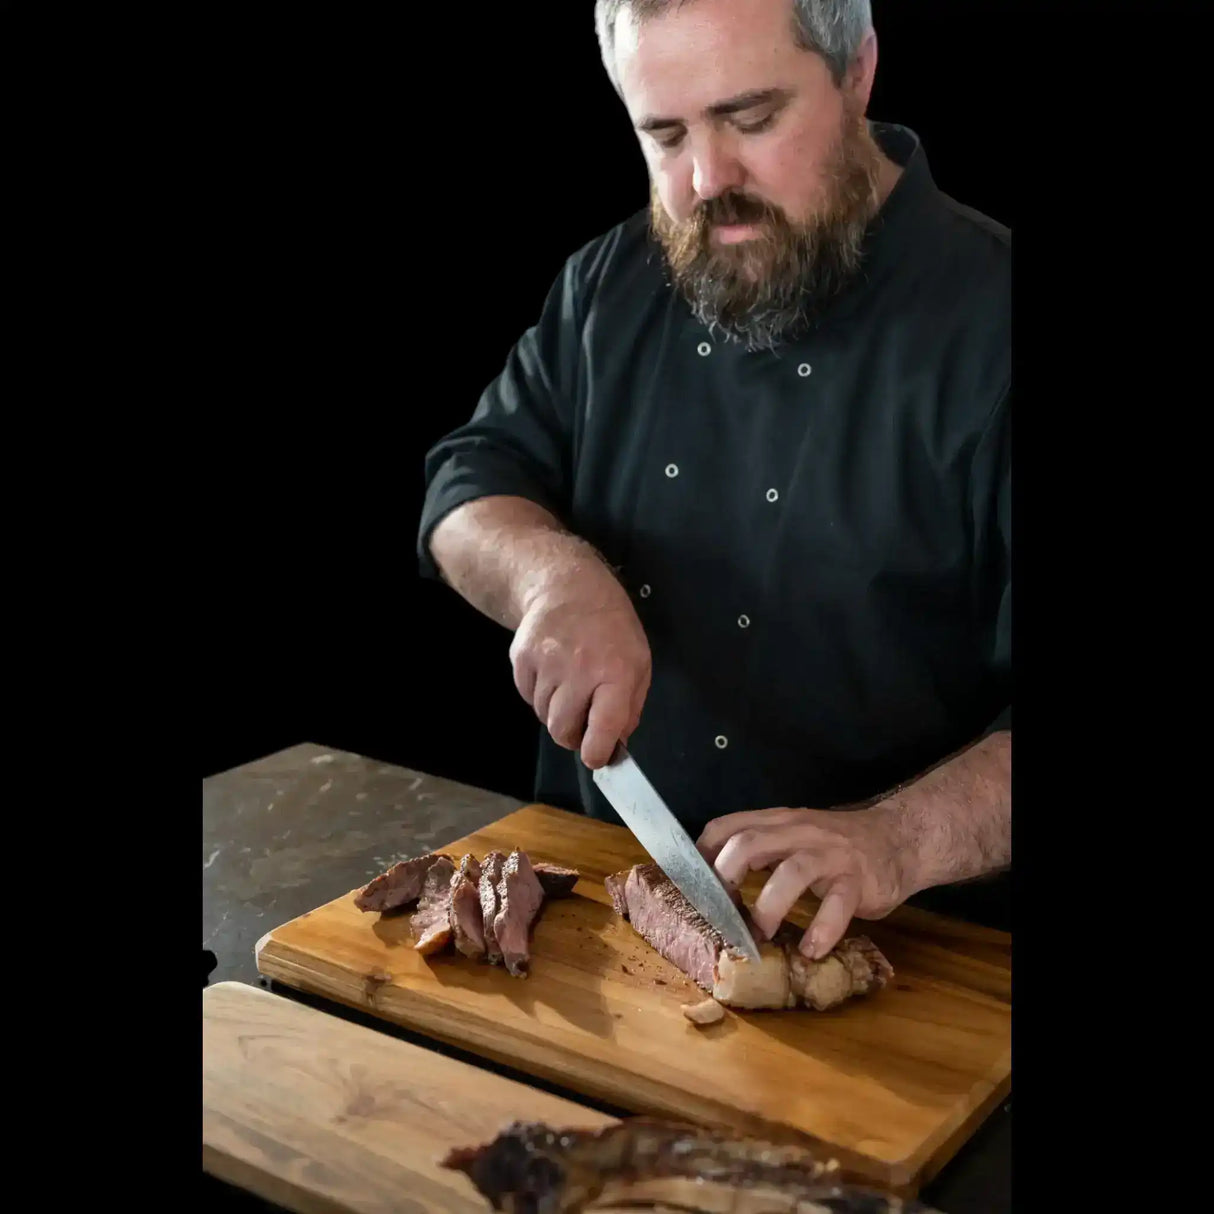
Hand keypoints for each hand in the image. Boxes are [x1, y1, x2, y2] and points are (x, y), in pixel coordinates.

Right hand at [509, 576, 651, 768]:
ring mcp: (546, 663)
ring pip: (543, 715)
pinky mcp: (521, 658)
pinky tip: (553, 672)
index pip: (602, 728)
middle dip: (573, 735)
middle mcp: (579, 669)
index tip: (596, 759)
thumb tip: (616, 743)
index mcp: (616, 671)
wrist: (566, 585)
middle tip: (582, 722)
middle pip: (562, 730)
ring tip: (569, 684)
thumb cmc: (610, 626)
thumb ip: (630, 706)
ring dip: (556, 711)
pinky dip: (539, 694)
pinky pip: (527, 697)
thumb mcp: (638, 661)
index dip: (597, 754)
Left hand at [696, 806, 906, 958]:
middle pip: (751, 843)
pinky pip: (838, 904)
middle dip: (726, 877)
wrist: (898, 839)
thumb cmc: (835, 846)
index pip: (728, 826)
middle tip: (718, 914)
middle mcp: (799, 832)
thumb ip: (760, 850)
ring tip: (759, 936)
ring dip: (769, 907)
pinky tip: (811, 951)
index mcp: (777, 822)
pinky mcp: (858, 880)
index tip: (691, 885)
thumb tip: (714, 882)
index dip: (703, 853)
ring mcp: (830, 854)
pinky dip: (822, 929)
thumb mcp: (792, 837)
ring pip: (792, 872)